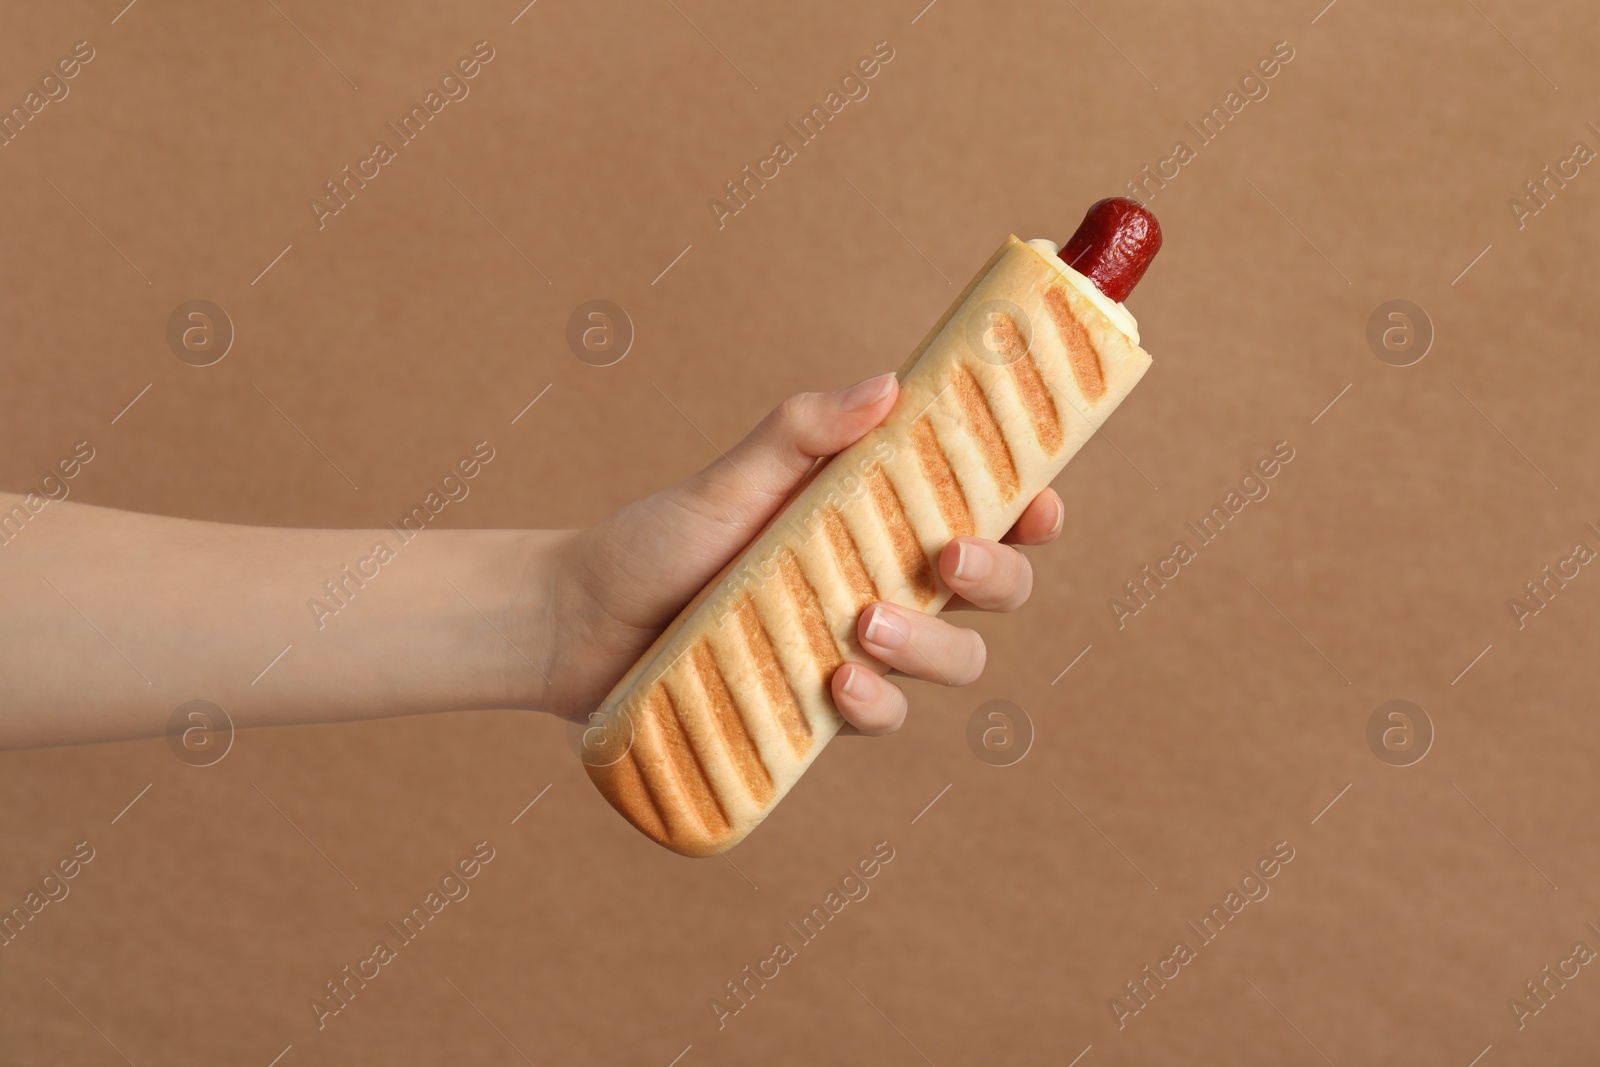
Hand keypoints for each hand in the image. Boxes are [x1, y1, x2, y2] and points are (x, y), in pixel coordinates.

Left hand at [535, 373, 1064, 734]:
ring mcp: (856, 648)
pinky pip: (883, 716)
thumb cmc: (657, 541)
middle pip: (992, 590)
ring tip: (865, 622)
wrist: (579, 626)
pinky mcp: (821, 708)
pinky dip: (875, 705)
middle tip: (948, 557)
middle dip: (994, 577)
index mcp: (877, 516)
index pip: (984, 510)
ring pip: (953, 660)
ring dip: (931, 647)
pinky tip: (835, 684)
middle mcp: (883, 581)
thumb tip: (887, 383)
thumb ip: (801, 432)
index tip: (1035, 500)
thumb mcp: (729, 480)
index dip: (1030, 510)